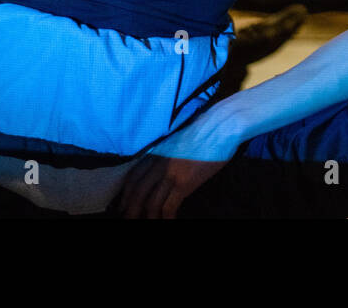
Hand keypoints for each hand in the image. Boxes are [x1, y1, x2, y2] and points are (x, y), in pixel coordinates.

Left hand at [115, 108, 244, 218]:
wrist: (222, 125)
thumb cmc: (206, 130)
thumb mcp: (178, 141)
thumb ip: (167, 155)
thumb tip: (163, 172)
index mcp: (156, 152)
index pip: (133, 177)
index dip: (126, 195)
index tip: (124, 205)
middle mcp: (159, 163)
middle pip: (137, 192)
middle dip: (132, 209)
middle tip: (130, 219)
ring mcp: (171, 173)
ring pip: (151, 202)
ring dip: (149, 217)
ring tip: (150, 223)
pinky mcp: (184, 182)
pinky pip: (169, 206)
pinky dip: (167, 218)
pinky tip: (170, 221)